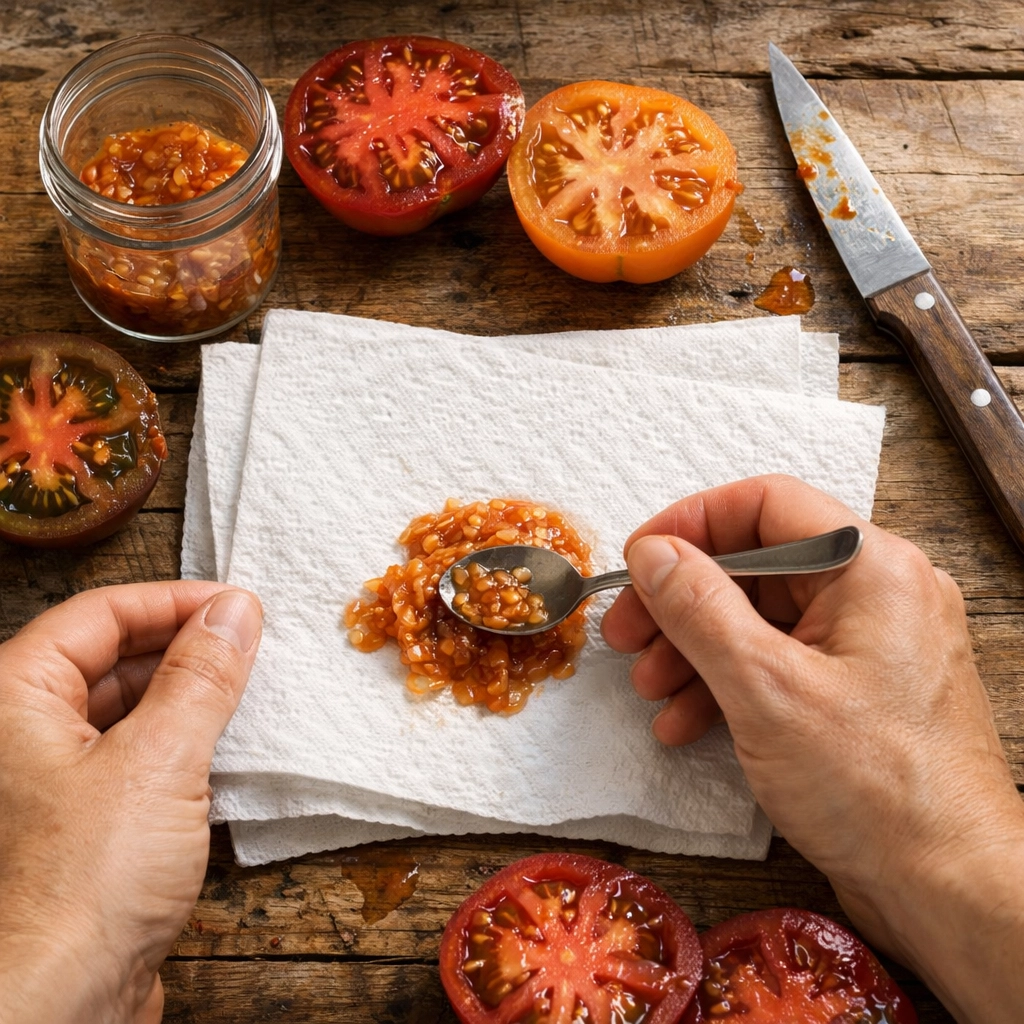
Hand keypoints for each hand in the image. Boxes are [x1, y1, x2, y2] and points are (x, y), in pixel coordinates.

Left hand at [0, 581, 262, 1023]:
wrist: (54, 1012)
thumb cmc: (81, 888)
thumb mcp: (159, 760)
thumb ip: (201, 675)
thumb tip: (235, 609)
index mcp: (13, 699)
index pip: (98, 614)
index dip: (173, 600)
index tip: (237, 605)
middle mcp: (19, 735)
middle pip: (109, 658)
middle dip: (184, 646)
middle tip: (253, 645)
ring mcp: (48, 783)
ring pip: (124, 710)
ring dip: (186, 696)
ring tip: (247, 691)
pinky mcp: (80, 827)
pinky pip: (133, 759)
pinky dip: (179, 745)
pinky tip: (222, 750)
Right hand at [601, 475, 1023, 1022]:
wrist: (947, 890)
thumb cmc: (876, 789)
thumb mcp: (765, 687)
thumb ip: (700, 608)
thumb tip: (654, 553)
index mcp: (872, 568)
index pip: (767, 504)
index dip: (692, 523)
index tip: (640, 559)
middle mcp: (878, 593)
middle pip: (756, 564)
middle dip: (681, 601)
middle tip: (628, 633)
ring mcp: (870, 644)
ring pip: (761, 618)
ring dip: (694, 649)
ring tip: (650, 689)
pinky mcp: (858, 690)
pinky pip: (780, 663)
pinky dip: (728, 683)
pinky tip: (685, 721)